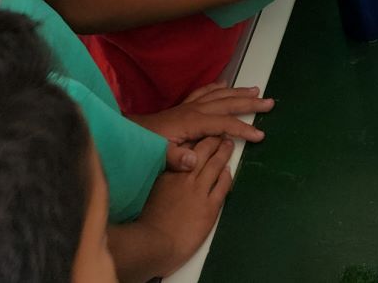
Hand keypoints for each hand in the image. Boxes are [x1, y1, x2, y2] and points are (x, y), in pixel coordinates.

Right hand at [123, 137, 231, 278]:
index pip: (185, 150)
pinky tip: (229, 171)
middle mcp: (185, 178)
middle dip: (213, 140)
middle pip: (202, 152)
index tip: (200, 133)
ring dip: (224, 152)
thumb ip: (161, 180)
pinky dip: (227, 176)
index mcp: (168, 174)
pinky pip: (222, 186)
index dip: (194, 140)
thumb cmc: (148, 222)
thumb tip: (166, 173)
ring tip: (229, 144)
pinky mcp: (210, 206)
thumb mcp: (151, 193)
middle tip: (220, 134)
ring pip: (215, 165)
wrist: (155, 244)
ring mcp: (199, 191)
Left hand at [139, 83, 272, 158]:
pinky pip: (205, 92)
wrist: (127, 133)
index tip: (260, 135)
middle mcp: (194, 110)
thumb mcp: (158, 156)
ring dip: (238, 92)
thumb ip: (176, 158)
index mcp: (192, 122)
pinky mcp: (183, 107)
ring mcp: (188, 106)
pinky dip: (217, 88)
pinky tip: (224, 85)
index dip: (243, 129)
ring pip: (219, 95)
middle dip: (249, 102)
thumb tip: (195, 160)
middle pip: (227, 103)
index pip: (224, 124)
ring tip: (255, 89)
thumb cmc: (144, 145)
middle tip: (269, 101)